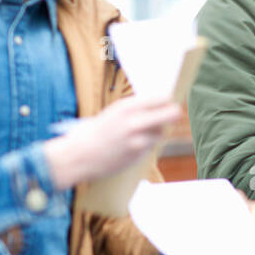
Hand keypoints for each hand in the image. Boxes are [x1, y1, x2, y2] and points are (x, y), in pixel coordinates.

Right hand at [42, 95, 183, 188]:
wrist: (78, 156)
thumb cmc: (95, 132)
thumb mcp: (113, 113)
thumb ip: (135, 109)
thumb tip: (161, 104)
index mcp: (126, 107)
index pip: (160, 98)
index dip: (167, 100)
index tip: (170, 101)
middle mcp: (134, 121)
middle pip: (170, 113)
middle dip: (174, 112)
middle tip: (176, 113)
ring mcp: (138, 139)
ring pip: (162, 131)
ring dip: (158, 131)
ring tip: (143, 132)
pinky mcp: (138, 154)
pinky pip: (152, 146)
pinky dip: (148, 144)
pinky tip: (134, 144)